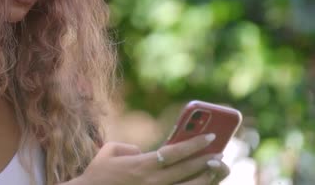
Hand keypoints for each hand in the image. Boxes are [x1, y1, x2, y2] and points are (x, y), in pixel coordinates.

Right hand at [70, 133, 229, 184]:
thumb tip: (142, 151)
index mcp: (141, 164)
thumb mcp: (108, 152)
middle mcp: (152, 181)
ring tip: (216, 171)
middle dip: (207, 161)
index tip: (211, 137)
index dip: (195, 143)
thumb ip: (127, 146)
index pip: (175, 151)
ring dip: (205, 179)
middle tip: (221, 155)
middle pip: (187, 170)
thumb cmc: (97, 175)